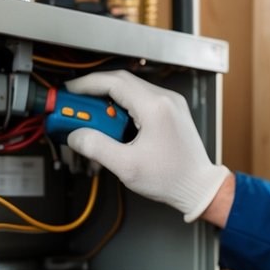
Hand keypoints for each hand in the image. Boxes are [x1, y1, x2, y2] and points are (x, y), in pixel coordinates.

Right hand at [64, 70, 229, 221]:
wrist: (199, 186)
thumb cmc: (173, 178)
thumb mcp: (126, 166)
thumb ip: (96, 147)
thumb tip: (76, 135)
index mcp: (155, 107)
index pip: (113, 82)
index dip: (86, 84)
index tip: (70, 91)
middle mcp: (165, 99)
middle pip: (121, 83)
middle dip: (95, 94)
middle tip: (76, 109)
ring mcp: (170, 103)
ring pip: (131, 91)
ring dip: (109, 102)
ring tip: (94, 122)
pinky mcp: (171, 111)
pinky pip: (141, 100)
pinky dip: (123, 108)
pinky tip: (114, 126)